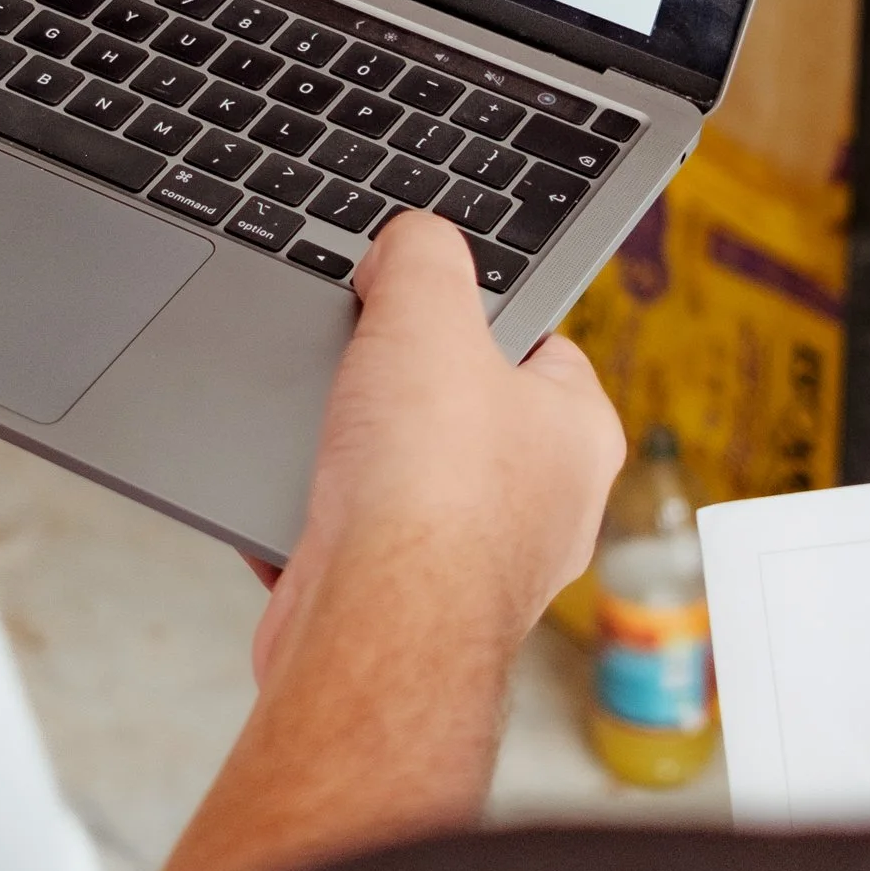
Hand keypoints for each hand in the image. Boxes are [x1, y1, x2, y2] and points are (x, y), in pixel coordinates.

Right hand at [137, 214, 623, 870]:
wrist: (370, 628)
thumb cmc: (425, 487)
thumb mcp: (426, 309)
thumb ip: (423, 252)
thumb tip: (408, 242)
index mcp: (577, 433)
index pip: (534, 342)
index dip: (469, 312)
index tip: (418, 301)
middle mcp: (543, 507)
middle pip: (459, 410)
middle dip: (397, 391)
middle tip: (359, 371)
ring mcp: (475, 567)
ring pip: (400, 482)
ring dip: (349, 461)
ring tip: (320, 441)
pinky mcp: (405, 610)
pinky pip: (351, 543)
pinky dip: (314, 523)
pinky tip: (292, 505)